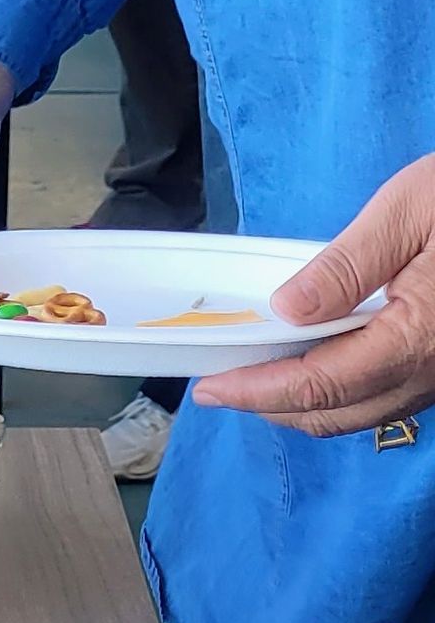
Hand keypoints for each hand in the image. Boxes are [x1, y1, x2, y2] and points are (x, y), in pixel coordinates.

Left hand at [193, 158, 434, 435]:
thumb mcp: (411, 209)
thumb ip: (348, 264)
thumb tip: (287, 308)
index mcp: (421, 336)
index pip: (321, 384)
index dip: (258, 392)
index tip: (209, 388)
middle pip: (337, 414)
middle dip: (272, 407)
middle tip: (220, 387)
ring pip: (364, 413)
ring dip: (305, 405)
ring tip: (255, 379)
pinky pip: (389, 396)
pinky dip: (342, 392)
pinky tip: (313, 363)